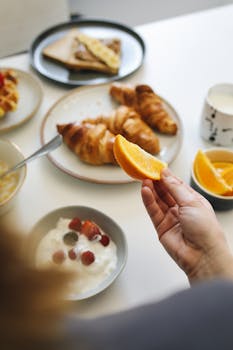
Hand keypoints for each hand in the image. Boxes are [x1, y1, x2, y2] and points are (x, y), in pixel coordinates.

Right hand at [141, 168, 232, 283]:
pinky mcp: (162, 228)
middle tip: (147, 172)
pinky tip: (145, 191)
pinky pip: (153, 212)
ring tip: (144, 180)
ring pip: (158, 201)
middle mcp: (182, 209)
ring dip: (151, 190)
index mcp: (193, 201)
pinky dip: (148, 201)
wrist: (203, 256)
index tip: (157, 168)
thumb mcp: (192, 202)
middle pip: (166, 193)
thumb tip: (166, 175)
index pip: (177, 186)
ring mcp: (171, 219)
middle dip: (157, 182)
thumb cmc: (206, 230)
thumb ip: (175, 188)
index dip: (167, 177)